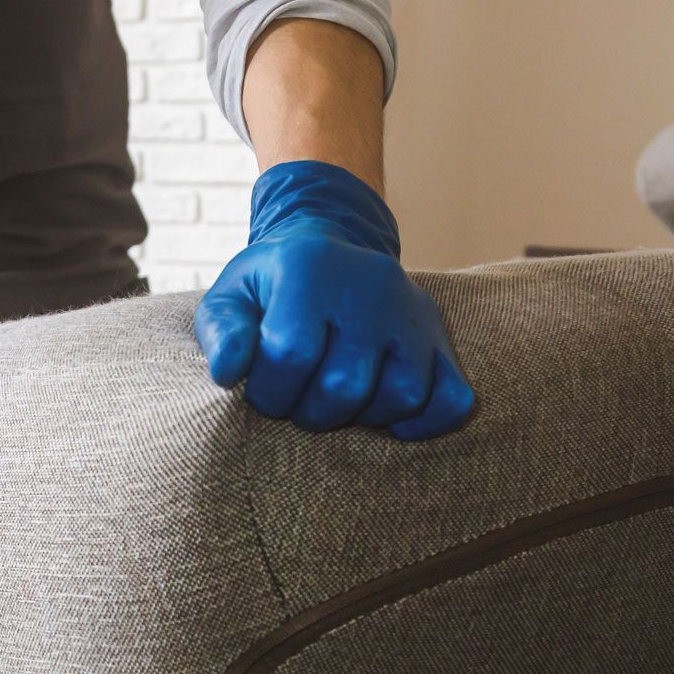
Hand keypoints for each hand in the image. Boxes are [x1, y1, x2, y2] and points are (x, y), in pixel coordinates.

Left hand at [193, 160, 473, 439]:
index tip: (262, 388)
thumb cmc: (271, 288)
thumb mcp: (230, 297)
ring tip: (337, 400)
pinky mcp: (440, 339)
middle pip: (346, 384)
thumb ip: (222, 332)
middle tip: (297, 400)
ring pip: (402, 395)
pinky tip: (386, 417)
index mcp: (312, 267)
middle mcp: (372, 285)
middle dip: (310, 412)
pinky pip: (451, 399)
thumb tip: (228, 372)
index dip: (268, 390)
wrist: (328, 252)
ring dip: (362, 417)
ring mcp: (412, 312)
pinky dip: (422, 421)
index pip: (290, 354)